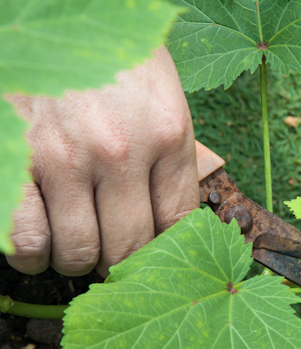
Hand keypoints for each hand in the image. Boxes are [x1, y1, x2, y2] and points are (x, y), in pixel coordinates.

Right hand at [6, 46, 222, 276]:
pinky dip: (33, 257)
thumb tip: (173, 219)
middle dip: (122, 263)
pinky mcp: (15, 160)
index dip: (165, 251)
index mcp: (167, 133)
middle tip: (112, 257)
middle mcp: (121, 150)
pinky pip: (27, 241)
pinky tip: (40, 247)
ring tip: (75, 249)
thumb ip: (170, 154)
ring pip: (80, 253)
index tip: (154, 255)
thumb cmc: (109, 55)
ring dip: (78, 262)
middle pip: (131, 247)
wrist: (51, 11)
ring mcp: (66, 158)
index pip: (178, 223)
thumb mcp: (160, 93)